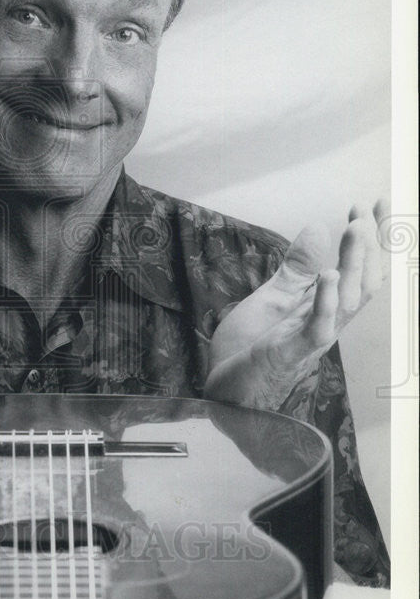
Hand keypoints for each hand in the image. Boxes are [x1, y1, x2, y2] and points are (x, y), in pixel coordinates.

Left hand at [204, 201, 388, 409]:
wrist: (223, 394)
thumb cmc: (248, 352)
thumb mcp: (272, 298)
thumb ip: (296, 269)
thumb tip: (318, 228)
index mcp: (323, 309)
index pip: (358, 270)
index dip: (370, 239)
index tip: (375, 204)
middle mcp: (326, 323)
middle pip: (364, 283)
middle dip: (371, 245)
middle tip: (368, 210)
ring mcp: (310, 339)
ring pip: (349, 302)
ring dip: (355, 263)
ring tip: (356, 228)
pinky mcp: (289, 353)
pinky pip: (317, 328)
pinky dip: (326, 301)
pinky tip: (329, 275)